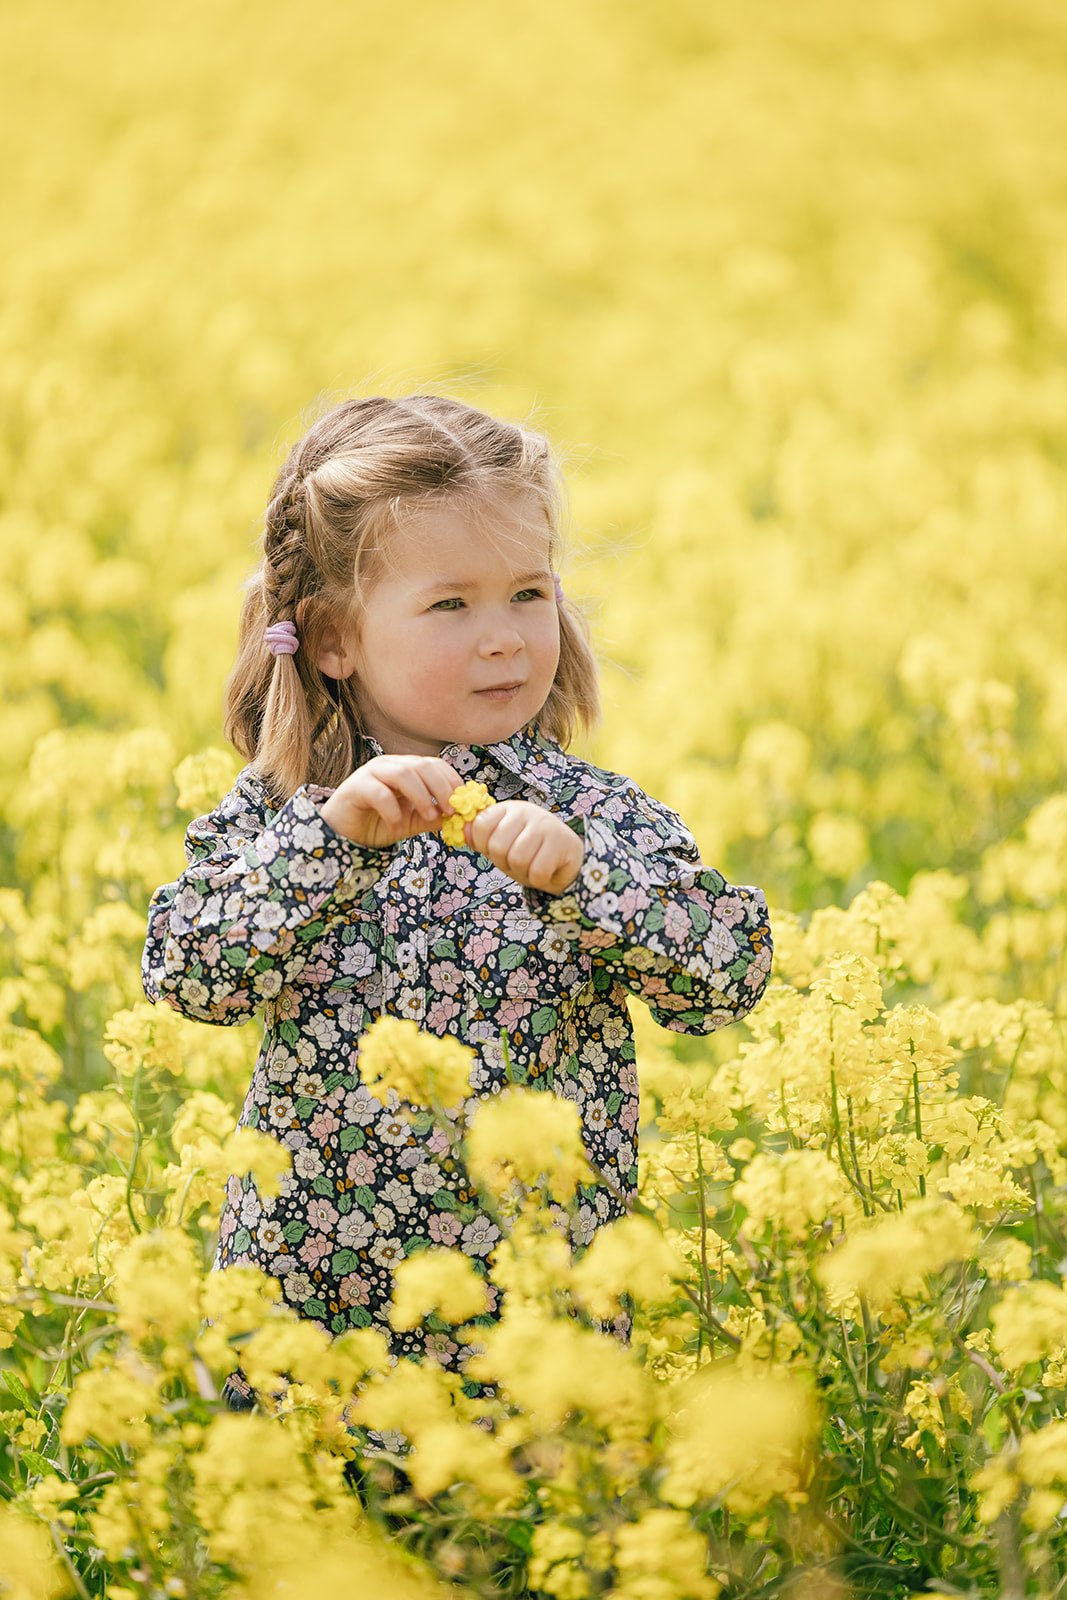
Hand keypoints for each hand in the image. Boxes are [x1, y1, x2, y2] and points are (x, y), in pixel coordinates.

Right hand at [319, 755, 463, 847]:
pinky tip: (396, 827)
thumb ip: (432, 817)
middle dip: (441, 787)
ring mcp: (371, 773)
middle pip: (422, 765)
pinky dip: (393, 811)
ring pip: (403, 774)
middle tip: (450, 810)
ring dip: (421, 796)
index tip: (462, 802)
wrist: (345, 835)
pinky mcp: (355, 787)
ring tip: (428, 818)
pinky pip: (379, 793)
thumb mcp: (412, 822)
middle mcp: (390, 765)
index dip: (451, 781)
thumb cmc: (379, 823)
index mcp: (406, 768)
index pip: (434, 764)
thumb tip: (457, 817)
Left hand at [465, 800, 583, 894]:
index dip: (483, 845)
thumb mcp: (501, 844)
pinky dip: (538, 879)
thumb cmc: (529, 852)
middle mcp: (527, 811)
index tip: (495, 850)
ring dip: (522, 872)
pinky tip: (545, 870)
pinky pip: (537, 871)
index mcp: (508, 809)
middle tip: (517, 862)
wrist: (567, 860)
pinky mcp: (563, 842)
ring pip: (517, 859)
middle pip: (497, 845)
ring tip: (531, 866)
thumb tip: (460, 831)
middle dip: (504, 863)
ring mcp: (546, 825)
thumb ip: (481, 838)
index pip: (480, 825)